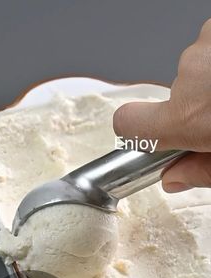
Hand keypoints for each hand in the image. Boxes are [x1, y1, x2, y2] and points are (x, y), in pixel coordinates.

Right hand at [113, 18, 210, 191]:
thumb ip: (201, 171)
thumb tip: (174, 178)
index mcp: (188, 117)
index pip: (128, 123)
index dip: (135, 132)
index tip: (145, 137)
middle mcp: (189, 76)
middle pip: (175, 95)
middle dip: (197, 105)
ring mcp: (206, 44)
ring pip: (199, 67)